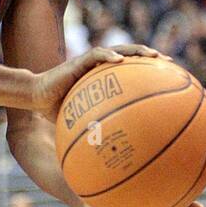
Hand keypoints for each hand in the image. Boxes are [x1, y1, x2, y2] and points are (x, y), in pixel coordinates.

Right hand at [33, 45, 164, 122]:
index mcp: (104, 79)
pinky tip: (120, 60)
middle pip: (131, 55)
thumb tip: (115, 157)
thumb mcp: (82, 124)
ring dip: (136, 50)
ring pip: (118, 49)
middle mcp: (100, 68)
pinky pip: (96, 55)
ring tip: (151, 55)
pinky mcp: (77, 61)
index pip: (131, 70)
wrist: (36, 98)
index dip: (149, 71)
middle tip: (169, 62)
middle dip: (150, 56)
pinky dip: (108, 56)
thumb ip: (99, 132)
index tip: (168, 77)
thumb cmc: (58, 113)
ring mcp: (90, 62)